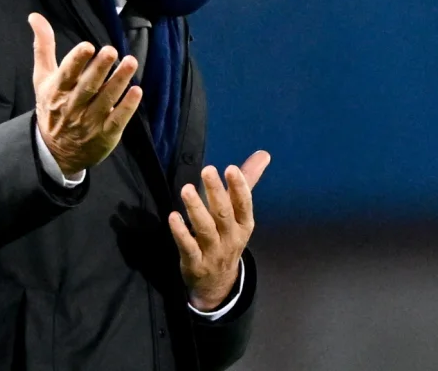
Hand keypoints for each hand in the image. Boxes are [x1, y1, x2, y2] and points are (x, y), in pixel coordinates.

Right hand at [29, 13, 142, 176]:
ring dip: (119, 81)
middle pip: (87, 86)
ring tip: (131, 62)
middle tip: (111, 50)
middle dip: (100, 68)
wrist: (55, 152)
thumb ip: (43, 47)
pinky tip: (137, 91)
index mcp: (56, 91)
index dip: (76, 61)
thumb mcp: (42, 78)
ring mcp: (89, 122)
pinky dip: (127, 107)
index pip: (67, 74)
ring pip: (105, 100)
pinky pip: (117, 120)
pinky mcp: (105, 135)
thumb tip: (36, 16)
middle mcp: (72, 107)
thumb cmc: (52, 107)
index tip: (87, 46)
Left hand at [168, 151, 270, 310]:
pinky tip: (173, 217)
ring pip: (205, 229)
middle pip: (224, 214)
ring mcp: (213, 252)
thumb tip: (263, 154)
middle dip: (216, 192)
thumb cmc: (228, 238)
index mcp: (244, 224)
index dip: (238, 187)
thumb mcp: (241, 214)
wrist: (218, 283)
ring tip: (187, 189)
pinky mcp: (195, 263)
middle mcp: (231, 238)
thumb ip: (248, 181)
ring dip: (196, 208)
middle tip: (207, 170)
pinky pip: (188, 247)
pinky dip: (181, 232)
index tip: (231, 169)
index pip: (244, 204)